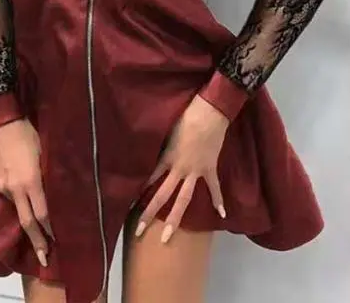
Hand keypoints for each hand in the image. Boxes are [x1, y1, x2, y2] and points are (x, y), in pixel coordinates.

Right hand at [0, 118, 52, 266]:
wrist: (3, 123)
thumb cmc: (31, 135)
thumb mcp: (45, 154)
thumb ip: (47, 177)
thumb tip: (53, 194)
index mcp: (31, 181)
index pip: (42, 214)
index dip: (50, 230)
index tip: (58, 242)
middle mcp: (15, 188)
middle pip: (27, 222)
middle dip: (37, 241)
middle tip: (44, 258)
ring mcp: (1, 186)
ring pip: (16, 207)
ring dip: (26, 215)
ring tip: (36, 224)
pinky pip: (7, 196)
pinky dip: (16, 199)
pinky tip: (21, 195)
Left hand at [135, 94, 229, 242]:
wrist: (209, 113)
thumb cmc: (185, 116)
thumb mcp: (166, 131)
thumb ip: (160, 146)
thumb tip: (149, 151)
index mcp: (166, 158)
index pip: (149, 179)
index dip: (138, 191)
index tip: (127, 205)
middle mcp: (179, 169)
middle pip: (162, 195)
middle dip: (149, 213)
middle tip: (139, 231)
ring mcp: (195, 171)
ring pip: (184, 199)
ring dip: (175, 219)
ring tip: (167, 236)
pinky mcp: (209, 168)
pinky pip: (214, 187)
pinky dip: (218, 200)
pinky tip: (222, 214)